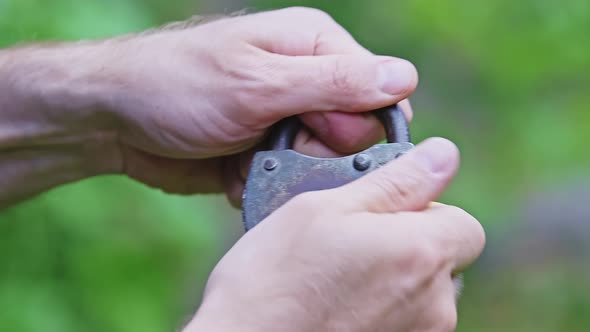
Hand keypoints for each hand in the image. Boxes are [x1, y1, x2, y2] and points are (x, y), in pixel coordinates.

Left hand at [92, 7, 417, 201]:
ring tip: (250, 162)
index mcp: (314, 46)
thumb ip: (333, 84)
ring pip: (324, 163)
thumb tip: (405, 78)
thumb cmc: (177, 85)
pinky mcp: (267, 150)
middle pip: (354, 133)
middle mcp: (306, 80)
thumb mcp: (257, 83)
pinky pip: (293, 179)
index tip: (319, 139)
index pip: (378, 90)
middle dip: (320, 153)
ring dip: (292, 172)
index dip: (358, 125)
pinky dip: (269, 185)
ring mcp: (286, 118)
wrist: (113, 120)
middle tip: (276, 149)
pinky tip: (238, 174)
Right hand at [185, 138, 485, 331]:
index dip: (429, 213)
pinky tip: (340, 308)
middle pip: (444, 262)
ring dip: (396, 283)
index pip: (463, 225)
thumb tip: (444, 154)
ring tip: (341, 281)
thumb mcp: (325, 209)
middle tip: (357, 245)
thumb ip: (395, 181)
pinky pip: (405, 324)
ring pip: (424, 296)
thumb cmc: (276, 279)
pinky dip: (383, 312)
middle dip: (411, 248)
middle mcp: (434, 304)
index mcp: (421, 252)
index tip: (388, 216)